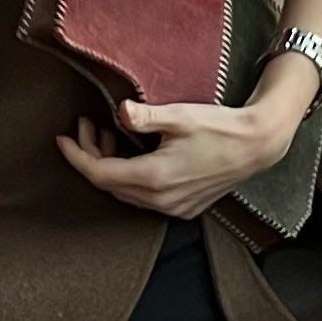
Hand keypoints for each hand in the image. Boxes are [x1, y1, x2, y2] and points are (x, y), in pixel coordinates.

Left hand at [54, 88, 308, 220]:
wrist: (258, 145)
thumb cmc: (221, 127)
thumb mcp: (179, 116)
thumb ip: (144, 116)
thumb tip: (120, 112)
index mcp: (153, 178)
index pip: (99, 173)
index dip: (76, 156)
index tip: (63, 139)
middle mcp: (160, 200)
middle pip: (110, 184)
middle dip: (92, 156)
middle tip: (87, 127)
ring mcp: (173, 208)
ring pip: (126, 192)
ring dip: (112, 166)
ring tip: (109, 136)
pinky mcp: (184, 207)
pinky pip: (145, 197)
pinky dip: (131, 177)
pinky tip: (133, 154)